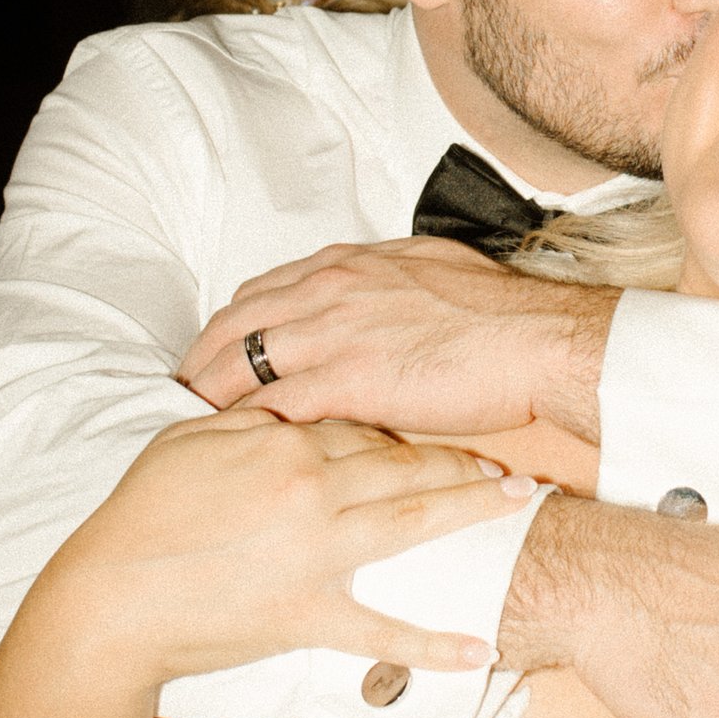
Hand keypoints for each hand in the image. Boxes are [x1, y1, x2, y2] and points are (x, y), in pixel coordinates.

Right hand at [25, 408, 525, 696]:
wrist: (110, 599)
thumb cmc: (140, 518)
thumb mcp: (188, 443)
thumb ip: (248, 425)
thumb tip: (289, 415)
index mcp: (284, 449)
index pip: (358, 427)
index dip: (397, 428)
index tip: (431, 430)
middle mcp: (314, 495)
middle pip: (404, 465)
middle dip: (460, 460)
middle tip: (503, 460)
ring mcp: (317, 558)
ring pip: (412, 524)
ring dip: (471, 511)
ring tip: (519, 502)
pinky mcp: (309, 617)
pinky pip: (383, 634)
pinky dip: (432, 644)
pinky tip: (478, 650)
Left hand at [181, 239, 612, 440]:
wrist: (538, 340)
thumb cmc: (500, 312)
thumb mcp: (429, 268)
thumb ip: (386, 280)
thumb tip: (376, 292)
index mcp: (347, 264)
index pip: (259, 293)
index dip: (228, 329)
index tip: (213, 356)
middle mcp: (328, 288)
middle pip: (233, 326)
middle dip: (199, 364)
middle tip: (180, 398)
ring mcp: (333, 332)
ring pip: (242, 367)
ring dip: (212, 401)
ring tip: (193, 435)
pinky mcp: (348, 380)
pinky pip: (277, 406)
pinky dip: (252, 429)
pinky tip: (241, 454)